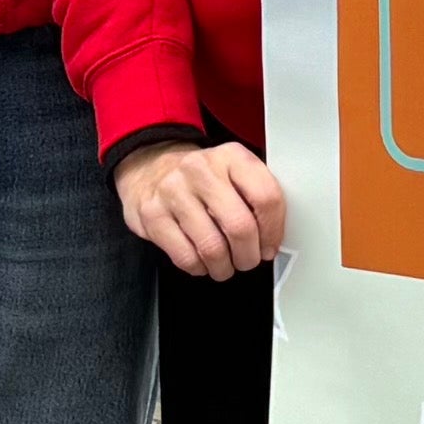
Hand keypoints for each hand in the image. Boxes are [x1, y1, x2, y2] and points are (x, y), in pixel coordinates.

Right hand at [114, 134, 288, 279]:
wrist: (149, 169)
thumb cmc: (201, 179)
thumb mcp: (233, 172)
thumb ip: (256, 197)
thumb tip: (273, 238)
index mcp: (231, 156)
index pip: (266, 197)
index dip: (273, 231)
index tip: (270, 245)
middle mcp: (201, 169)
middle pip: (240, 226)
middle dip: (249, 255)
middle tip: (247, 259)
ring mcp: (173, 191)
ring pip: (212, 248)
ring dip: (224, 266)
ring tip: (225, 264)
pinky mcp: (153, 215)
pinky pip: (185, 257)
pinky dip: (199, 267)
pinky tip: (201, 260)